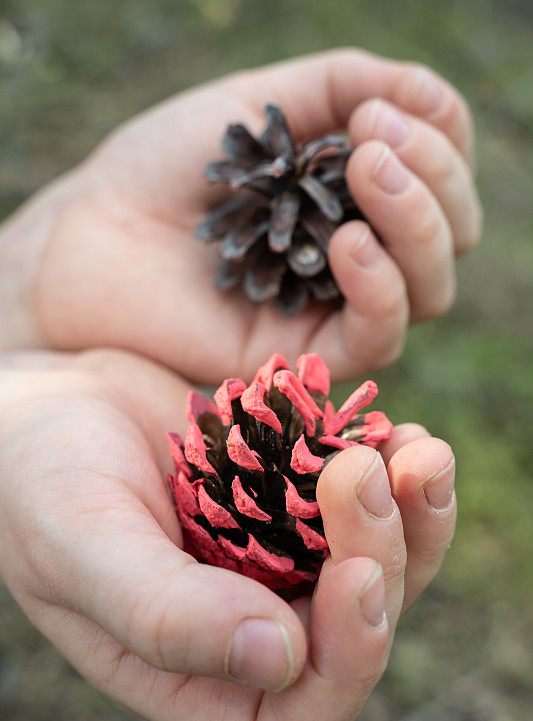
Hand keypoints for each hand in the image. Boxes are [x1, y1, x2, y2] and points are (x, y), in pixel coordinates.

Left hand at [0, 48, 480, 382]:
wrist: (95, 233)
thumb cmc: (168, 165)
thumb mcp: (262, 100)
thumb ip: (347, 87)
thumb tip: (433, 97)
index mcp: (357, 194)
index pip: (442, 176)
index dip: (439, 141)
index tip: (381, 111)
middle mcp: (360, 254)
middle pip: (450, 237)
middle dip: (433, 182)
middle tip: (375, 145)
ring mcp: (335, 308)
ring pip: (429, 289)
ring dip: (417, 226)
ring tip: (366, 175)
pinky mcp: (304, 355)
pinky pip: (378, 336)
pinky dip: (381, 287)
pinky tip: (348, 242)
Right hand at [0, 349, 455, 720]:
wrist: (49, 400)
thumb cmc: (37, 477)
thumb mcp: (79, 543)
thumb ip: (162, 613)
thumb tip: (277, 659)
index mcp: (189, 673)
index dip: (342, 671)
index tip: (353, 577)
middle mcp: (244, 627)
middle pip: (354, 637)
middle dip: (381, 560)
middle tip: (365, 472)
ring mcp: (276, 564)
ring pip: (381, 570)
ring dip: (414, 520)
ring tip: (421, 452)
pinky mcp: (292, 504)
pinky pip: (369, 508)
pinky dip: (399, 475)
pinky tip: (404, 433)